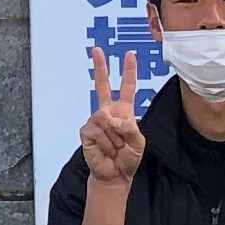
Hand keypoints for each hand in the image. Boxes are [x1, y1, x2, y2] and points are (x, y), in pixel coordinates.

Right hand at [80, 44, 143, 186]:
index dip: (129, 71)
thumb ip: (130, 127)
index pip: (127, 87)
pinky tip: (105, 150)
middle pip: (103, 85)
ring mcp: (96, 121)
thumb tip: (113, 119)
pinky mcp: (86, 131)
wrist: (113, 175)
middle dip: (100, 67)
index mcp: (124, 111)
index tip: (129, 55)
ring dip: (114, 138)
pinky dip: (104, 143)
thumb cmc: (127, 159)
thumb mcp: (138, 142)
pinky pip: (97, 131)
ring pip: (105, 119)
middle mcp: (108, 112)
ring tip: (115, 148)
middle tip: (96, 50)